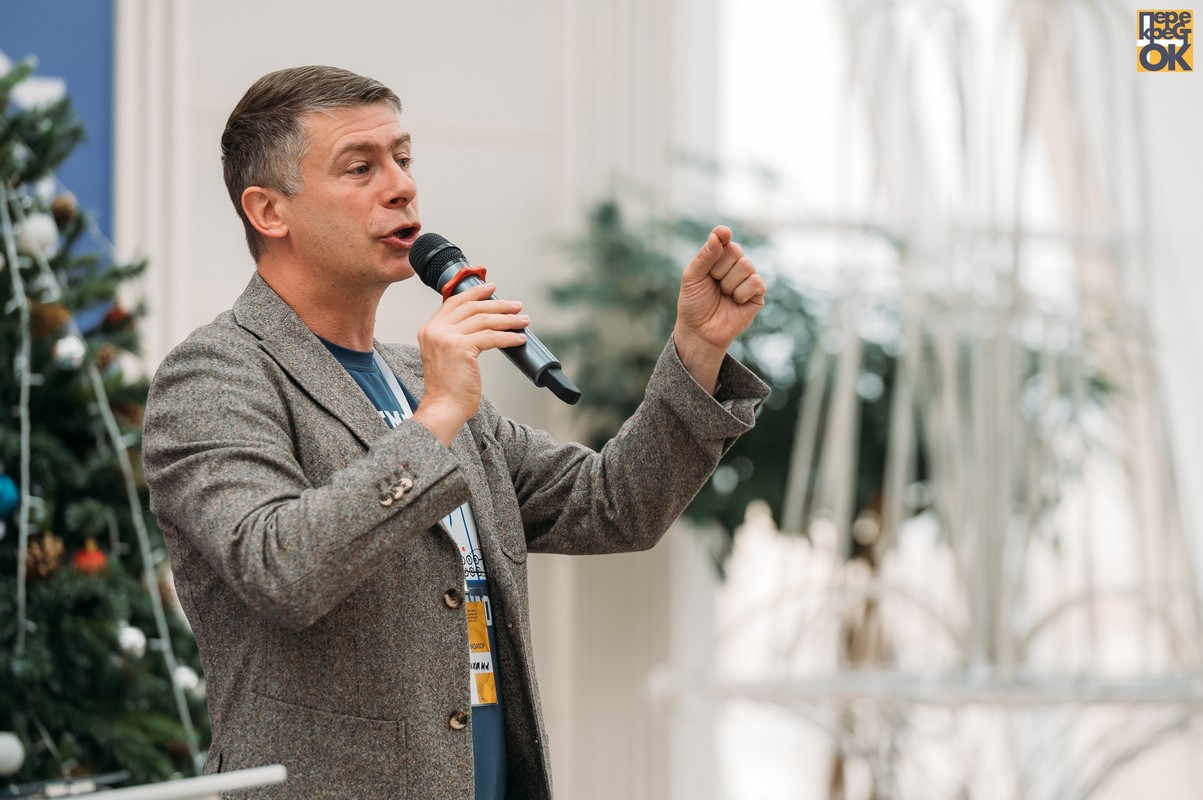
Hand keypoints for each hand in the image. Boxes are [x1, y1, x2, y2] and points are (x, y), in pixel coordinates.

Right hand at [412, 282, 528, 444]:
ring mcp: (447, 338)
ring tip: (523, 321)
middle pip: (472, 307)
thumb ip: (455, 337)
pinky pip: (492, 337)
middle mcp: (435, 330)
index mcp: (429, 329)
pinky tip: (519, 339)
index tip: (491, 288)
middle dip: (497, 304)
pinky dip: (509, 337)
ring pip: (484, 320)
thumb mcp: (445, 355)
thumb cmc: (448, 388)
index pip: (454, 302)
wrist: (443, 407)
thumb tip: (483, 323)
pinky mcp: (461, 348)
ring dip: (508, 319)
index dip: (475, 293)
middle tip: (515, 306)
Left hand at [673, 226, 765, 392]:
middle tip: (713, 283)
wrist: (700, 331)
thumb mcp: (692, 278)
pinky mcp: (757, 294)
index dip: (723, 235)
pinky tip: (735, 301)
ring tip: (723, 295)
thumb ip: (704, 256)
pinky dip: (741, 293)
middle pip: (735, 251)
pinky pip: (756, 282)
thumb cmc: (694, 304)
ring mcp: (747, 279)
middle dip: (719, 269)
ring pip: (746, 266)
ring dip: (729, 283)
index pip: (723, 240)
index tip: (723, 233)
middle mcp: (734, 265)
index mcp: (717, 258)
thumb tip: (718, 235)